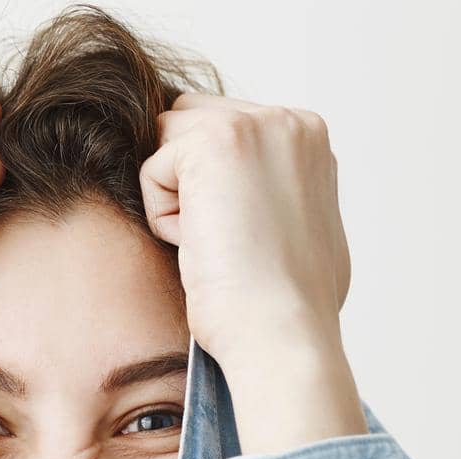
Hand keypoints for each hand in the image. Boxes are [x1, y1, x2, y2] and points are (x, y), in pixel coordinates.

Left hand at [139, 94, 366, 453]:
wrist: (282, 334)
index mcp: (309, 139)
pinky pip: (152, 170)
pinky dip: (164, 218)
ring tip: (216, 243)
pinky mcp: (214, 142)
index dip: (211, 190)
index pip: (223, 131)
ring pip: (166, 145)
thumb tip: (249, 197)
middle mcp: (288, 121)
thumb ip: (276, 190)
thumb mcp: (299, 230)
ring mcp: (255, 125)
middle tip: (222, 241)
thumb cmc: (287, 308)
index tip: (240, 237)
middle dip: (187, 183)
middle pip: (188, 124)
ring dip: (176, 200)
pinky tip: (204, 246)